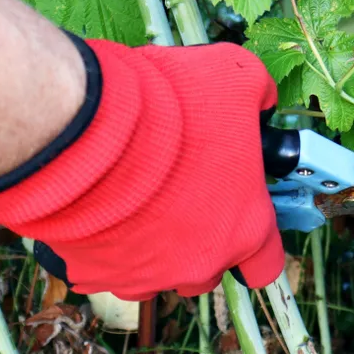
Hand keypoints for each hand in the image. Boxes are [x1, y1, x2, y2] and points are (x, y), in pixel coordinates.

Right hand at [0, 35, 282, 299]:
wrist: (87, 128)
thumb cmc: (170, 108)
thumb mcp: (237, 77)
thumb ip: (259, 94)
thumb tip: (262, 99)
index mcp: (244, 229)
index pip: (266, 263)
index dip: (253, 236)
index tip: (239, 210)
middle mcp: (197, 265)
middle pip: (207, 269)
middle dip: (199, 239)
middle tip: (182, 194)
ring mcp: (144, 276)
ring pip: (156, 274)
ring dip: (152, 246)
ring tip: (137, 201)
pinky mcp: (93, 272)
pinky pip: (106, 268)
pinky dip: (107, 246)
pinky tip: (101, 208)